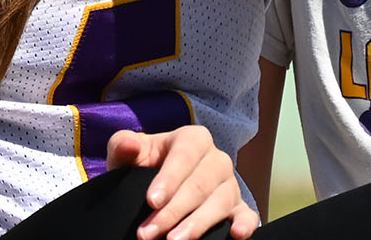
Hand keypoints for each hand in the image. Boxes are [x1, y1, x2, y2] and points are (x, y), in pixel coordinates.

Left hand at [109, 126, 258, 239]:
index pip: (184, 156)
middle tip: (148, 233)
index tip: (151, 201)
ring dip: (197, 224)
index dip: (169, 179)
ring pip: (220, 202)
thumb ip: (123, 145)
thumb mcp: (128, 152)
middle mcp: (217, 159)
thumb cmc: (144, 164)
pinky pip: (247, 214)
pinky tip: (236, 235)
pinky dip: (245, 225)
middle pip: (200, 184)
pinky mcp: (239, 206)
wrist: (160, 184)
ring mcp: (230, 184)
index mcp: (193, 139)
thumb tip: (128, 145)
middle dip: (173, 211)